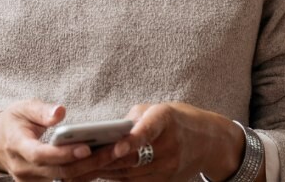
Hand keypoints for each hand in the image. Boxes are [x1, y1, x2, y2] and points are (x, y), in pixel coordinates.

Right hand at [0, 99, 129, 181]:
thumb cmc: (14, 121)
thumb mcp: (23, 108)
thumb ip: (41, 110)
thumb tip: (61, 111)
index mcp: (17, 146)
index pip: (40, 155)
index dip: (63, 154)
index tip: (86, 147)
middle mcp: (24, 169)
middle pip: (59, 172)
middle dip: (90, 162)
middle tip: (117, 149)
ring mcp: (32, 181)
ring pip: (66, 180)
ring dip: (94, 169)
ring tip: (120, 154)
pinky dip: (87, 172)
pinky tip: (108, 161)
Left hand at [68, 102, 242, 181]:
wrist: (210, 141)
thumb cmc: (177, 119)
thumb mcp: (158, 109)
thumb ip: (133, 119)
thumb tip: (104, 133)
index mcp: (166, 119)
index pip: (148, 130)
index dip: (132, 140)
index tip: (115, 147)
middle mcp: (169, 145)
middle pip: (132, 157)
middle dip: (101, 160)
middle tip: (74, 160)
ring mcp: (168, 166)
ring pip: (129, 173)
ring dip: (102, 172)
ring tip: (76, 169)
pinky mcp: (165, 180)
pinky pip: (134, 181)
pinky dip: (114, 177)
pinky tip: (96, 174)